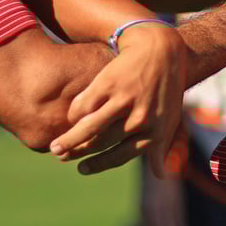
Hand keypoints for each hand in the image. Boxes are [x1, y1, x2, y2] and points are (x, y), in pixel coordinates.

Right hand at [49, 24, 187, 176]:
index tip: (82, 169)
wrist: (160, 49)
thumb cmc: (166, 87)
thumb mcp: (170, 118)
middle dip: (78, 152)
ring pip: (89, 128)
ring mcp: (123, 101)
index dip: (98, 164)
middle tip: (61, 156)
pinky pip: (85, 105)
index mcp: (154, 131)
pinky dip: (74, 113)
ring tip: (54, 147)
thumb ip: (162, 148)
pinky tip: (69, 117)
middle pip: (101, 143)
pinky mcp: (109, 84)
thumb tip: (160, 176)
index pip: (120, 156)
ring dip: (69, 140)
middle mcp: (139, 119)